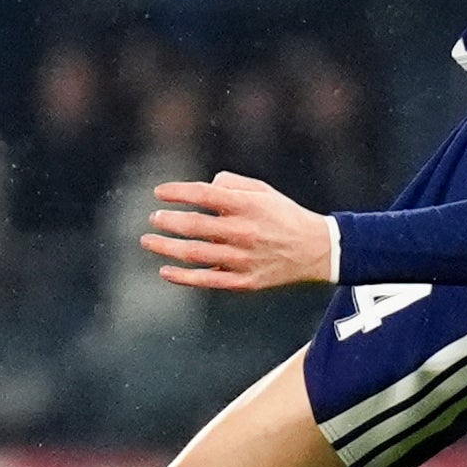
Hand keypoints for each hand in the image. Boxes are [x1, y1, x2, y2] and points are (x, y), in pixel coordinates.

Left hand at [143, 171, 338, 289]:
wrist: (317, 250)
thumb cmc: (284, 216)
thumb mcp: (264, 191)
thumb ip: (232, 185)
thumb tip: (203, 187)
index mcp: (249, 206)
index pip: (204, 195)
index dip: (178, 192)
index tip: (159, 192)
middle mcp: (245, 232)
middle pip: (195, 225)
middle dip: (168, 221)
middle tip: (153, 218)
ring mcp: (243, 259)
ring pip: (195, 254)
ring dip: (167, 247)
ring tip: (149, 241)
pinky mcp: (244, 281)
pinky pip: (207, 280)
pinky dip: (183, 277)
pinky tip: (165, 271)